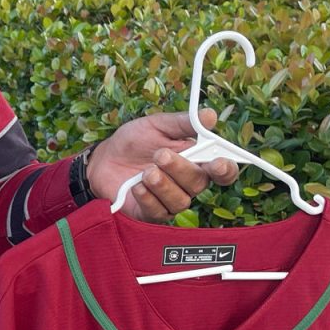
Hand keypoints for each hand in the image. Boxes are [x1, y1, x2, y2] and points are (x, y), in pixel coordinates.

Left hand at [85, 110, 239, 222]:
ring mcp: (170, 200)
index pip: (223, 171)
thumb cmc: (134, 142)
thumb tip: (209, 116)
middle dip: (180, 169)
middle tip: (160, 155)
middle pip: (200, 184)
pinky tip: (136, 186)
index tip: (217, 163)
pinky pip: (159, 212)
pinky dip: (148, 198)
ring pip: (181, 201)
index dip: (226, 169)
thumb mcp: (156, 126)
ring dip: (163, 184)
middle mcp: (187, 184)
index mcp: (196, 161)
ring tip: (146, 171)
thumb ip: (183, 124)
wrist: (103, 159)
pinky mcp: (152, 214)